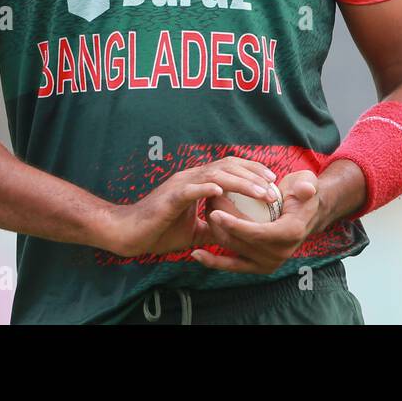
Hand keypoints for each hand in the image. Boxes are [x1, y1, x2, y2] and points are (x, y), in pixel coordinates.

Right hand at [104, 156, 278, 257]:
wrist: (127, 235)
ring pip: (216, 175)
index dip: (252, 170)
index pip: (229, 168)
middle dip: (254, 174)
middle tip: (274, 186)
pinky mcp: (170, 198)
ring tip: (260, 193)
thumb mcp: (195, 230)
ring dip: (241, 183)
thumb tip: (238, 230)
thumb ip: (215, 225)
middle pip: (228, 166)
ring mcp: (180, 184)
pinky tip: (223, 191)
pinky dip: (208, 188)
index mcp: (197, 182)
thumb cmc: (158, 231)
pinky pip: (192, 189)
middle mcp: (191, 177)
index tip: (272, 181)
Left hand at [191, 169, 320, 273]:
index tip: (215, 211)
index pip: (257, 233)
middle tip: (206, 203)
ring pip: (233, 250)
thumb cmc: (302, 195)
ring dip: (215, 233)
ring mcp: (268, 263)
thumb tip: (305, 190)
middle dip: (219, 224)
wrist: (306, 214)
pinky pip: (233, 266)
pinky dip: (214, 261)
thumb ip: (306, 186)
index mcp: (290, 234)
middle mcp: (279, 253)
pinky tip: (197, 254)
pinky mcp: (258, 267)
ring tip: (204, 212)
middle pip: (240, 242)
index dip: (234, 224)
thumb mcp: (307, 184)